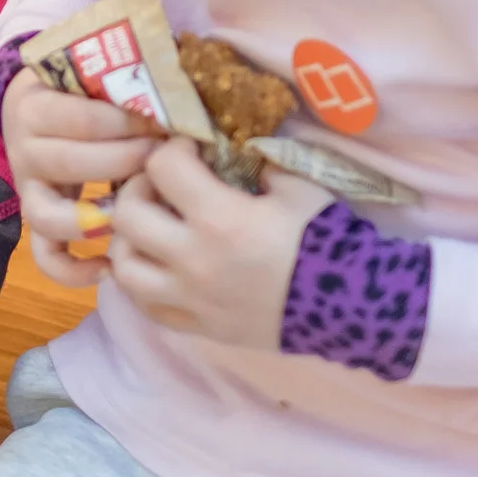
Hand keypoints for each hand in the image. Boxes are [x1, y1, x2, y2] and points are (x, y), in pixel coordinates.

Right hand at [2, 69, 165, 287]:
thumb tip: (179, 68)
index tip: (162, 117)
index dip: (125, 120)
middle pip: (70, 164)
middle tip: (163, 156)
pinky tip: (109, 265)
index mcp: (34, 106)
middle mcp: (24, 151)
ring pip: (49, 216)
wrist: (39, 99)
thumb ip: (122, 68)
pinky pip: (45, 256)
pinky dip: (72, 270)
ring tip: (136, 204)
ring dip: (96, 216)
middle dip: (125, 161)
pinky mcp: (37, 223)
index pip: (79, 117)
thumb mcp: (92, 68)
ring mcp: (29, 190)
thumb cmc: (81, 85)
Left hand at [106, 138, 335, 349]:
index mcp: (219, 219)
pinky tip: (159, 267)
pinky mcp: (197, 327)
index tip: (192, 150)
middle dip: (138, 188)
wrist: (352, 307)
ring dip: (130, 240)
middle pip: (127, 215)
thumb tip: (232, 152)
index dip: (173, 149)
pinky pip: (146, 308)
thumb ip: (258, 164)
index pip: (163, 167)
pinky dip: (142, 284)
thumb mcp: (297, 186)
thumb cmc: (326, 241)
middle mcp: (193, 260)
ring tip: (151, 228)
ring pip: (125, 268)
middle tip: (162, 185)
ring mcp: (190, 299)